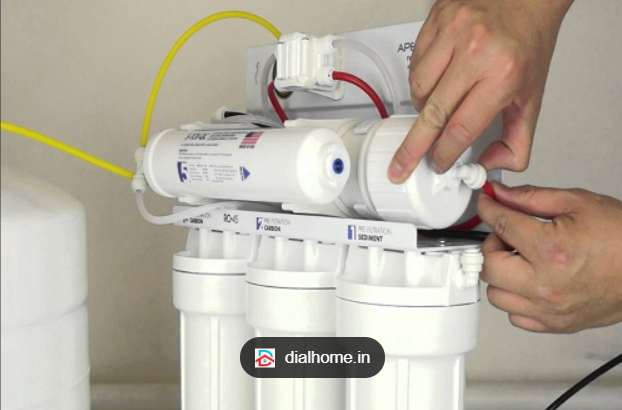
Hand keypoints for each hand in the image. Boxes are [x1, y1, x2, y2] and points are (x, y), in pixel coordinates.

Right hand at [388, 0, 572, 182]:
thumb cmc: (528, 43)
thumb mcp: (532, 97)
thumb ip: (517, 141)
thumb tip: (491, 165)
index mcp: (503, 74)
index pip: (461, 128)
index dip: (444, 153)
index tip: (438, 164)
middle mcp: (476, 51)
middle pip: (432, 113)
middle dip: (413, 147)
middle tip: (401, 166)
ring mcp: (454, 33)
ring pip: (418, 88)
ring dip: (422, 108)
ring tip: (437, 107)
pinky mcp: (438, 20)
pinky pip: (415, 63)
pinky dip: (420, 79)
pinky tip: (436, 80)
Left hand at [477, 182, 621, 332]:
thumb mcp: (577, 203)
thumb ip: (532, 198)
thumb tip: (502, 195)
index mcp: (552, 250)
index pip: (500, 224)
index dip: (488, 208)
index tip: (487, 204)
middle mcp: (547, 284)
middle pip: (489, 266)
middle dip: (492, 245)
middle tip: (507, 235)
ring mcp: (551, 308)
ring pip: (496, 294)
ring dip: (501, 274)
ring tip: (520, 259)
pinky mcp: (556, 324)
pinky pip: (516, 317)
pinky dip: (515, 299)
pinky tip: (529, 282)